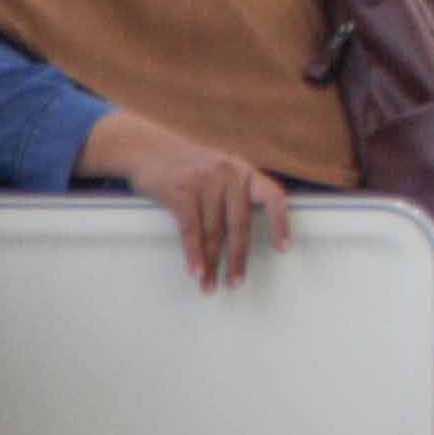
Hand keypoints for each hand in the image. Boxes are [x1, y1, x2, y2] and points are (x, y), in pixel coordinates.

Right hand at [105, 120, 292, 291]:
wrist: (149, 149)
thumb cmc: (191, 169)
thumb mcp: (221, 172)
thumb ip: (237, 195)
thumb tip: (246, 239)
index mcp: (245, 172)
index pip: (272, 196)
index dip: (281, 223)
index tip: (284, 249)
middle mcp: (229, 174)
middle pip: (238, 224)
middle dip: (237, 258)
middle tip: (235, 283)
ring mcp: (204, 181)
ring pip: (212, 232)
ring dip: (210, 263)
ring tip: (208, 285)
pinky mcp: (179, 190)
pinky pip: (190, 229)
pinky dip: (193, 253)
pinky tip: (195, 270)